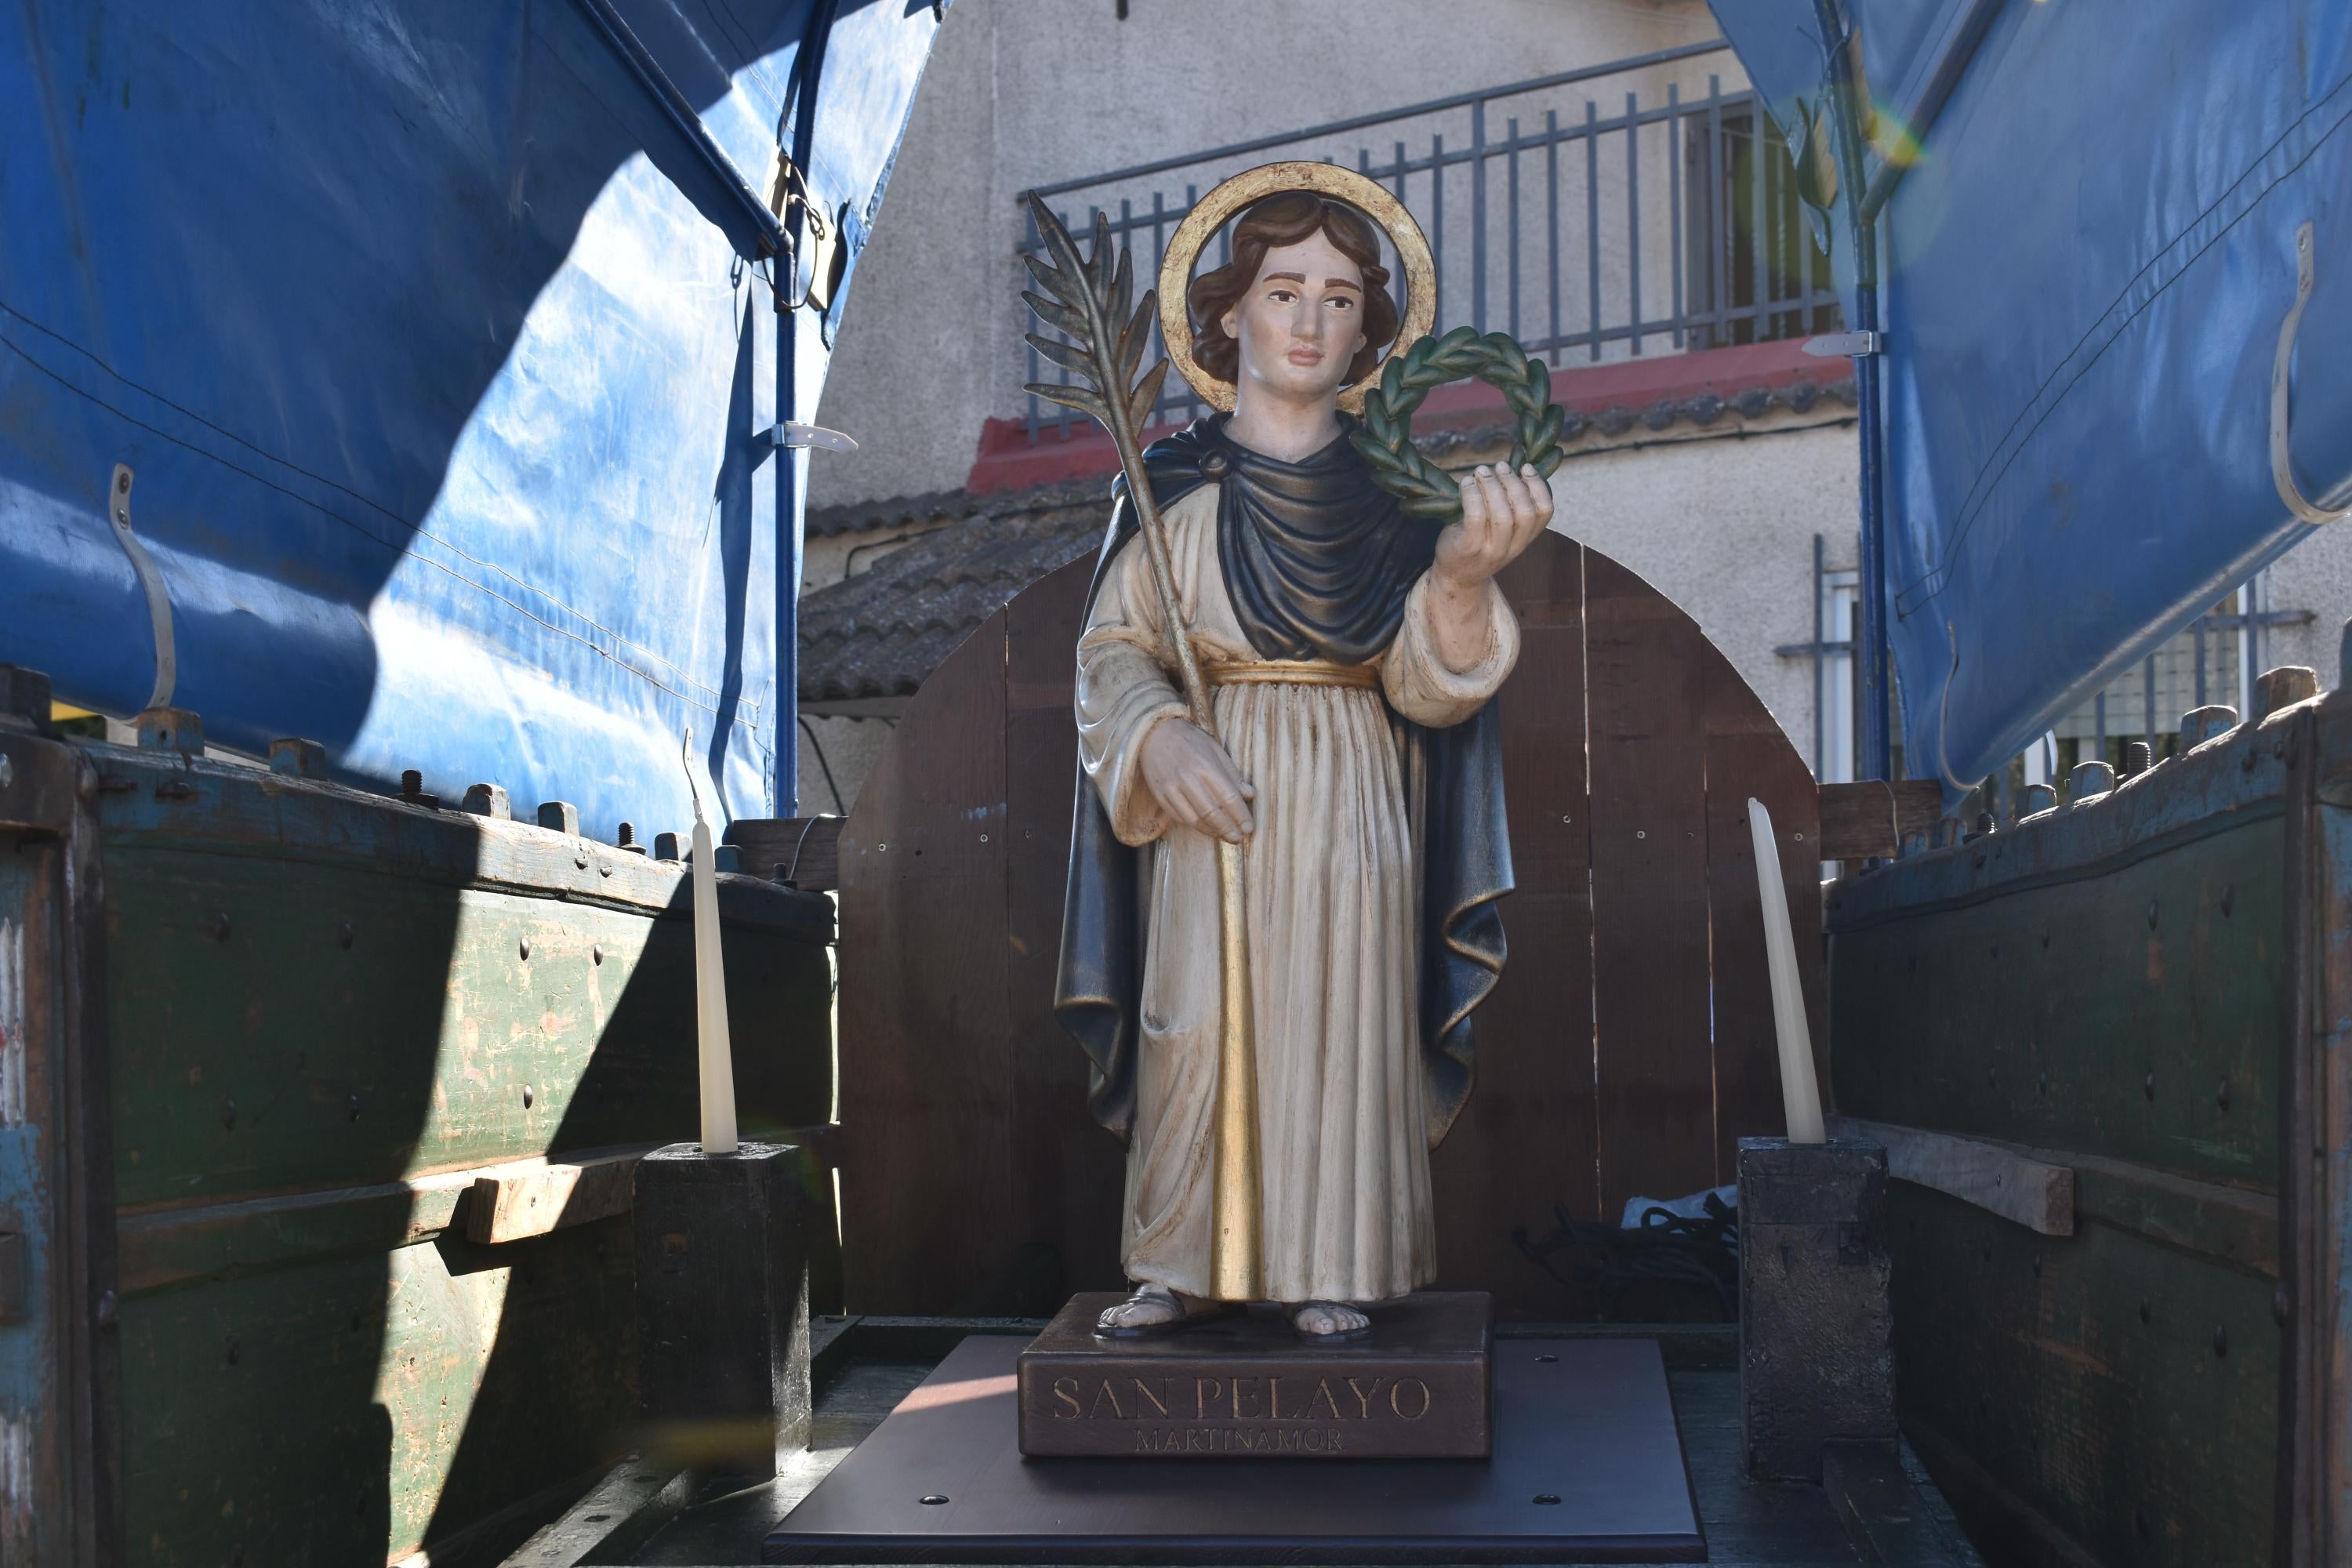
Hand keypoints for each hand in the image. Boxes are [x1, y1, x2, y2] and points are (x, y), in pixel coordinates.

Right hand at [1138, 718, 1254, 841]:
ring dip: (1212, 831)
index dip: (1241, 816)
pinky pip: (1179, 818)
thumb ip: (1232, 774)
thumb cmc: (1190, 741)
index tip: (1249, 828)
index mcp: (1205, 765)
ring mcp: (1171, 788)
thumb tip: (1250, 794)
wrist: (1155, 734)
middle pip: (1212, 812)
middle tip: (1238, 838)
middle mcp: (1187, 778)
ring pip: (1194, 819)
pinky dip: (1195, 826)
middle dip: (1228, 829)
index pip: (1228, 797)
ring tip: (1224, 836)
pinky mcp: (1160, 795)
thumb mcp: (1215, 749)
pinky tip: (1206, 828)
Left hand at [1432, 463, 1552, 592]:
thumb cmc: (1478, 543)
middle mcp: (1512, 548)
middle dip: (1513, 483)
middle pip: (1525, 512)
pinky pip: (1475, 516)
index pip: (1545, 512)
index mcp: (1525, 540)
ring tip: (1481, 471)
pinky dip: (1471, 494)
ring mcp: (1491, 550)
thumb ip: (1510, 508)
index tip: (1525, 467)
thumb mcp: (1502, 532)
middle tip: (1499, 466)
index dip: (1538, 486)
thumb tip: (1510, 469)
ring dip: (1491, 485)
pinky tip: (1466, 483)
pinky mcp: (1468, 548)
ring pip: (1501, 514)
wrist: (1456, 577)